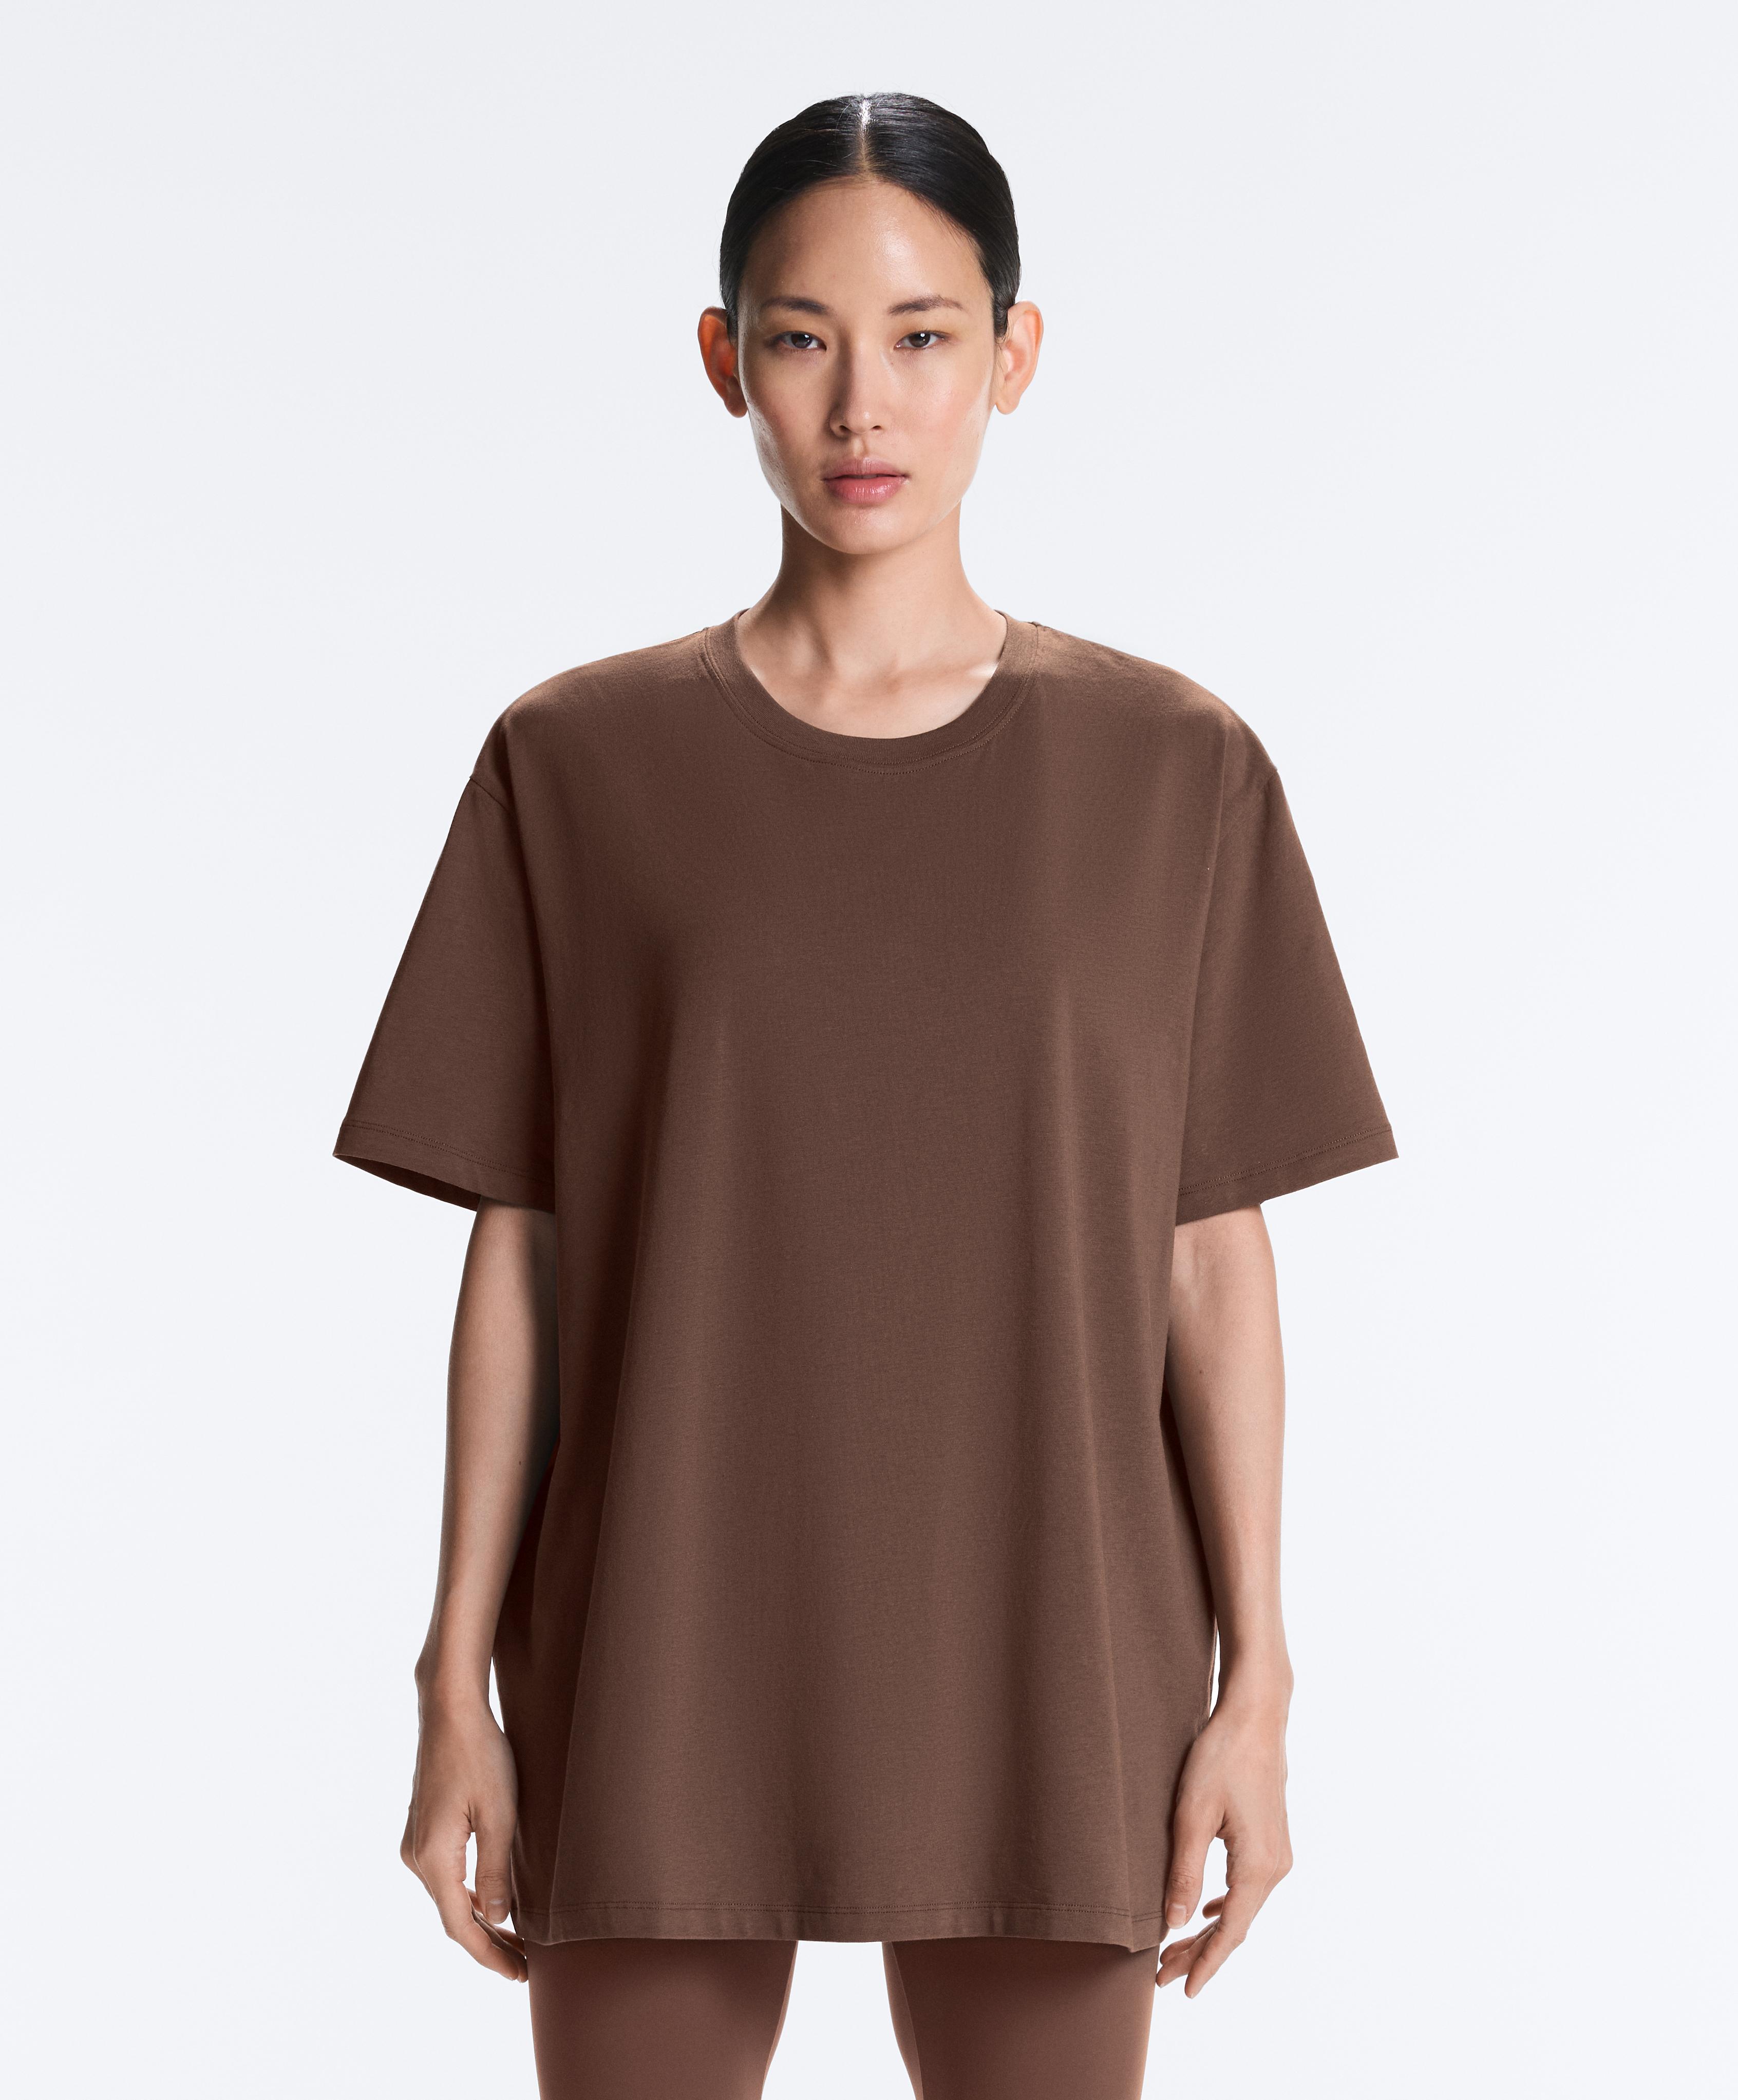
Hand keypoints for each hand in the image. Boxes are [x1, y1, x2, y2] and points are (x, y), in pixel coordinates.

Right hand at [400, 1689, 527, 1980]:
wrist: (450, 1710)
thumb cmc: (480, 1755)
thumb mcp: (500, 1815)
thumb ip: (496, 1872)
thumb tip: (496, 1919)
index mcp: (434, 1859)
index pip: (460, 1927)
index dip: (489, 1955)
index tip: (519, 1974)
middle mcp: (416, 1857)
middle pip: (452, 1916)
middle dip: (488, 1942)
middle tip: (525, 1963)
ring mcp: (415, 1842)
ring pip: (448, 1897)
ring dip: (479, 1919)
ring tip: (515, 1938)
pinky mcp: (421, 1828)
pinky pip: (445, 1876)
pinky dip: (468, 1895)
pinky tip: (491, 1900)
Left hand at [1156, 1682, 1292, 1996]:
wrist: (1255, 1714)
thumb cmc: (1221, 1757)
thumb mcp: (1193, 1814)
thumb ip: (1184, 1872)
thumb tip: (1174, 1924)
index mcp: (1258, 1867)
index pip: (1229, 1932)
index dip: (1205, 1963)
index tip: (1181, 1990)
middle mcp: (1276, 1867)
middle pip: (1235, 1925)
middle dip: (1199, 1952)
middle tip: (1161, 1974)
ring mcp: (1278, 1853)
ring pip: (1240, 1907)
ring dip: (1209, 1930)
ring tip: (1174, 1950)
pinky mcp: (1272, 1839)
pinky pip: (1247, 1887)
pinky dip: (1223, 1906)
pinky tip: (1206, 1910)